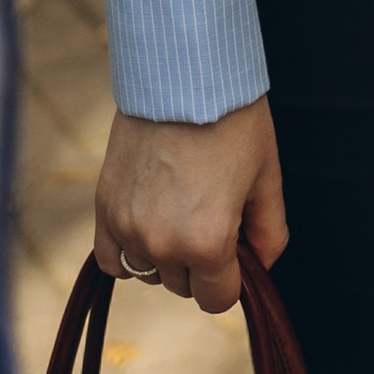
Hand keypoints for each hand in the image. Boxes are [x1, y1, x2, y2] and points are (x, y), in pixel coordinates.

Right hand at [95, 96, 286, 316]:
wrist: (185, 73)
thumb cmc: (234, 121)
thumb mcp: (267, 177)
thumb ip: (268, 233)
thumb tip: (260, 267)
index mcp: (206, 243)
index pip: (218, 299)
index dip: (233, 278)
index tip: (237, 248)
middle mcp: (161, 243)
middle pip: (183, 286)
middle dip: (202, 264)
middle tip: (213, 215)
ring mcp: (127, 226)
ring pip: (150, 272)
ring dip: (167, 255)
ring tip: (183, 208)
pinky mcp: (104, 206)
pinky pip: (112, 259)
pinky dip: (129, 252)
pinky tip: (149, 226)